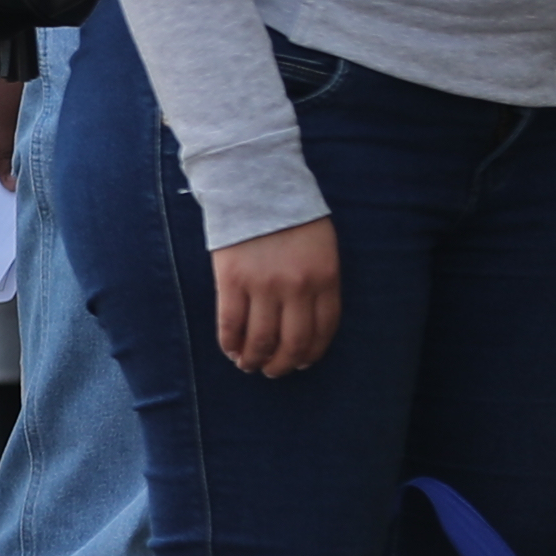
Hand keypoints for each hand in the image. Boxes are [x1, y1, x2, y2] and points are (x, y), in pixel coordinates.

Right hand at [212, 215, 338, 378]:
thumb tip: (306, 325)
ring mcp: (263, 285)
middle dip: (282, 365)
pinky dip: (230, 343)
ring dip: (255, 359)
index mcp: (325, 278)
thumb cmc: (290, 216)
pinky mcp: (232, 281)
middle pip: (293, 342)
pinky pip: (231, 324)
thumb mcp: (321, 247)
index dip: (311, 354)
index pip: (323, 330)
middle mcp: (297, 287)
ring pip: (261, 339)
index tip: (300, 363)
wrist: (254, 184)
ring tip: (249, 364)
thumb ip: (320, 282)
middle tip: (273, 371)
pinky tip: (231, 349)